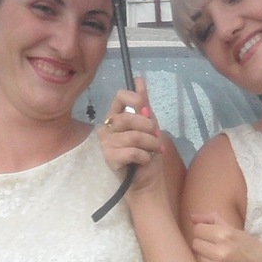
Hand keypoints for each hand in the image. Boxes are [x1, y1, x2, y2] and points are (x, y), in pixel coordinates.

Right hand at [99, 80, 167, 202]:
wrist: (147, 183)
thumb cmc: (147, 155)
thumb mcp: (150, 127)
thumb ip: (143, 105)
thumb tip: (139, 79)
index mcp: (115, 118)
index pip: (120, 96)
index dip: (135, 100)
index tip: (147, 111)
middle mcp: (106, 128)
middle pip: (129, 117)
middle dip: (149, 129)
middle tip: (155, 139)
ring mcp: (105, 143)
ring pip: (133, 136)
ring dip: (150, 144)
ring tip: (153, 151)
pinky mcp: (109, 158)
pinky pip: (132, 151)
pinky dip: (145, 156)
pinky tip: (144, 161)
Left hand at [189, 212, 261, 261]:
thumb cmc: (253, 250)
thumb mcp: (237, 231)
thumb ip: (213, 220)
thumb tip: (191, 217)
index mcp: (226, 235)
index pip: (198, 229)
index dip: (205, 232)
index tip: (213, 235)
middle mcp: (221, 252)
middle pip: (195, 244)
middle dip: (204, 244)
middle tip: (216, 247)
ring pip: (198, 258)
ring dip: (206, 257)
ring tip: (220, 258)